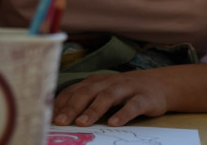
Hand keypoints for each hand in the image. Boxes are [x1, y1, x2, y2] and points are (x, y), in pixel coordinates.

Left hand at [53, 71, 169, 126]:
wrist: (158, 84)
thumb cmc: (123, 92)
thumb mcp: (102, 93)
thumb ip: (84, 101)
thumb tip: (58, 117)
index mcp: (94, 82)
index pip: (73, 91)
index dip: (60, 104)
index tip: (48, 117)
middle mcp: (108, 82)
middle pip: (87, 92)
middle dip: (72, 107)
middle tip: (61, 122)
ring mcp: (126, 88)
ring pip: (107, 97)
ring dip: (94, 109)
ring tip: (82, 123)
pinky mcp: (143, 98)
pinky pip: (132, 106)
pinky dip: (122, 114)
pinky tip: (114, 123)